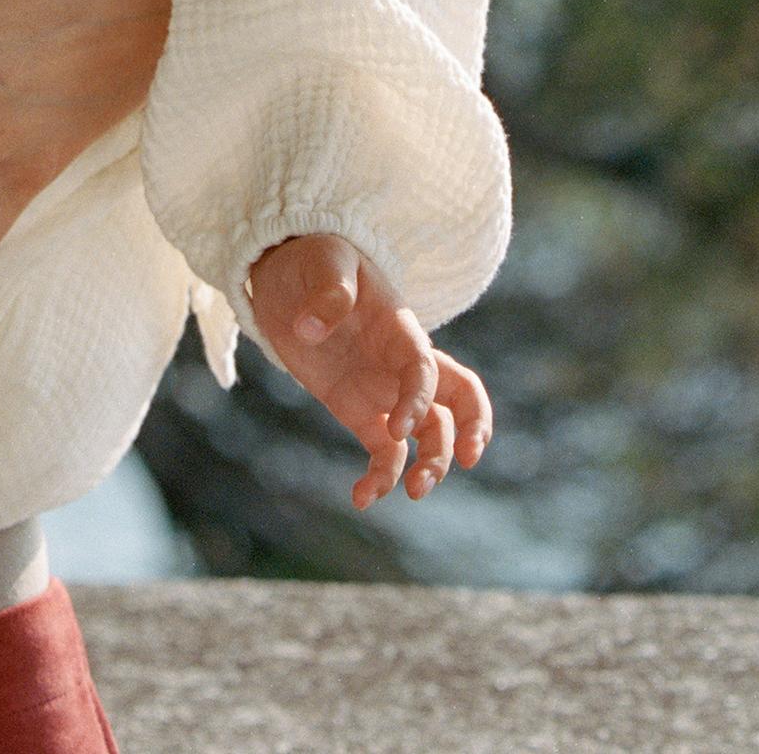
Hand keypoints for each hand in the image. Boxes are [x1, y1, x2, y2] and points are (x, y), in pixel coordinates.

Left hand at [247, 235, 494, 508]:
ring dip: (431, 465)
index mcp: (399, 329)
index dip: (419, 398)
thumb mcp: (321, 262)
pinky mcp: (361, 412)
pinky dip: (381, 478)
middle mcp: (401, 364)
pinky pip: (385, 452)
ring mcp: (385, 391)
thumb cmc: (314, 259)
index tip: (399, 426)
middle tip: (466, 462)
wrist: (289, 275)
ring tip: (414, 494)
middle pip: (457, 400)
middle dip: (469, 430)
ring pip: (429, 434)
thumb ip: (327, 292)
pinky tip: (362, 499)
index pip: (426, 368)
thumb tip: (310, 329)